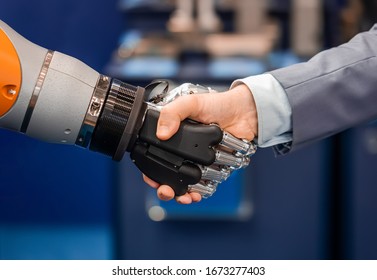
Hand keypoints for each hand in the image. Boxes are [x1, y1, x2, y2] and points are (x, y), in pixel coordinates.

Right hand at [144, 84, 257, 203]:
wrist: (244, 112)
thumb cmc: (217, 105)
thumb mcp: (191, 103)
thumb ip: (172, 113)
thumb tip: (161, 134)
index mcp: (173, 137)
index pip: (155, 157)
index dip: (151, 171)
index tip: (152, 180)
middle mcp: (183, 152)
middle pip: (167, 177)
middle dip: (164, 189)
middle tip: (166, 191)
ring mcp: (198, 162)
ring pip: (184, 185)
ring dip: (181, 194)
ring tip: (183, 196)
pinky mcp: (212, 169)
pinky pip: (203, 186)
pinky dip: (198, 192)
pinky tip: (196, 195)